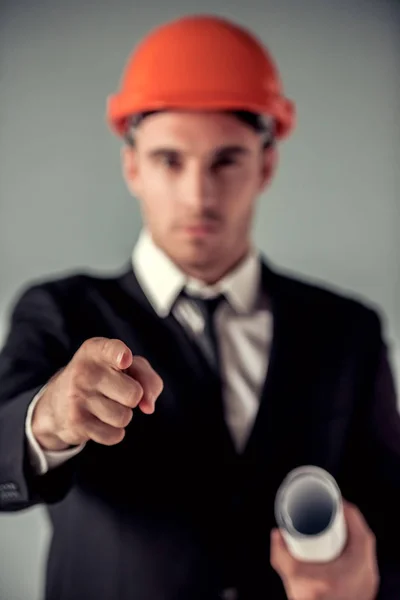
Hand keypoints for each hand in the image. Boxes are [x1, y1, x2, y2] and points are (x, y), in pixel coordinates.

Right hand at [31, 337, 163, 450]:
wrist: (58, 403)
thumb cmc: (105, 379)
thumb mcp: (126, 368)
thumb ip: (148, 379)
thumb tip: (149, 407)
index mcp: (96, 350)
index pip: (112, 350)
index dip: (121, 354)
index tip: (124, 359)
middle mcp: (84, 371)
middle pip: (134, 394)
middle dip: (132, 398)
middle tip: (116, 391)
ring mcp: (77, 397)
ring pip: (124, 417)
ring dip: (122, 415)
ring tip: (104, 405)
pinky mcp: (76, 423)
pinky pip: (115, 435)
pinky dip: (113, 432)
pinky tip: (97, 420)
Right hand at [270, 500, 378, 599]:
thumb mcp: (293, 577)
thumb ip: (281, 553)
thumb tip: (276, 534)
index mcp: (359, 559)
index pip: (356, 520)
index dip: (342, 505)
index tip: (329, 499)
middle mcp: (369, 568)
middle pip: (360, 533)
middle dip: (343, 520)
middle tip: (325, 513)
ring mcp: (369, 581)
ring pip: (362, 548)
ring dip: (347, 536)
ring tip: (329, 530)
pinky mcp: (365, 591)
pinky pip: (361, 562)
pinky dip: (350, 551)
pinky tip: (338, 552)